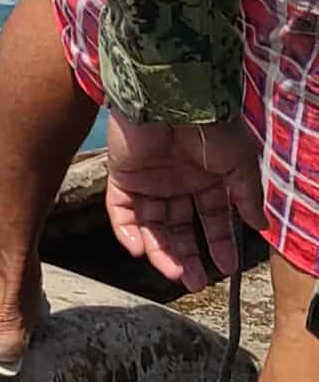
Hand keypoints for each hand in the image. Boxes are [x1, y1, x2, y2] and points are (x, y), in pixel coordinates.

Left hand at [104, 114, 262, 290]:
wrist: (174, 100)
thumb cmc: (211, 127)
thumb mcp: (239, 164)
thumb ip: (246, 197)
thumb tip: (261, 226)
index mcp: (207, 178)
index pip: (212, 219)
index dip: (219, 243)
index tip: (226, 267)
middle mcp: (177, 182)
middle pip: (179, 228)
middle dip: (187, 256)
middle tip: (194, 281)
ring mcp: (148, 180)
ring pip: (151, 224)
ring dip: (160, 250)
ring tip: (174, 272)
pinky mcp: (122, 175)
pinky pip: (120, 210)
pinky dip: (127, 231)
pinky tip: (140, 251)